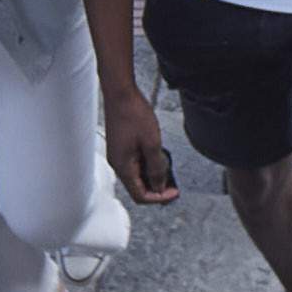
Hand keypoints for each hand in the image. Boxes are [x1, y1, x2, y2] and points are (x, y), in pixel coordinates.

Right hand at [102, 82, 178, 205]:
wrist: (120, 94)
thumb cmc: (134, 114)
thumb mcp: (152, 143)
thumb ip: (157, 168)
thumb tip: (160, 186)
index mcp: (123, 167)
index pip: (140, 195)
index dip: (159, 197)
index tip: (174, 193)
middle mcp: (118, 164)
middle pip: (137, 188)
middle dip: (157, 189)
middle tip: (174, 184)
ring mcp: (118, 156)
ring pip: (136, 176)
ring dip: (152, 176)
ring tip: (168, 168)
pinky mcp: (120, 148)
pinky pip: (134, 165)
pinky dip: (147, 166)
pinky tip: (158, 157)